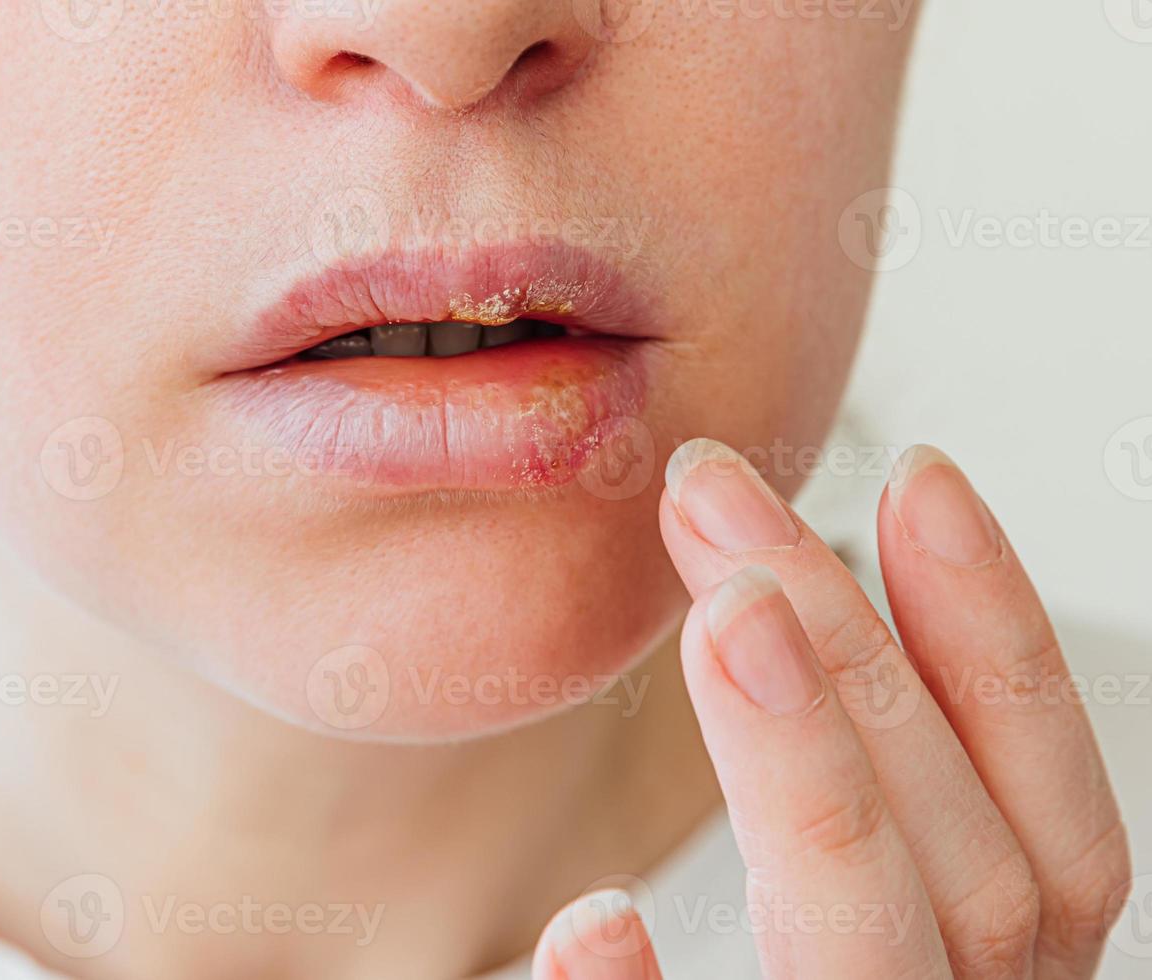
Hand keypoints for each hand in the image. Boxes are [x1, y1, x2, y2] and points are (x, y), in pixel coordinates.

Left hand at [532, 440, 1130, 978]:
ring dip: (801, 772)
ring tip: (724, 616)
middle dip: (855, 648)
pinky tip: (591, 919)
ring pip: (869, 937)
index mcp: (998, 972)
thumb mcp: (871, 924)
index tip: (917, 475)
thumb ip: (866, 802)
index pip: (1049, 814)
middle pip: (963, 853)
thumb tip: (760, 600)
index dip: (1001, 638)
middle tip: (715, 490)